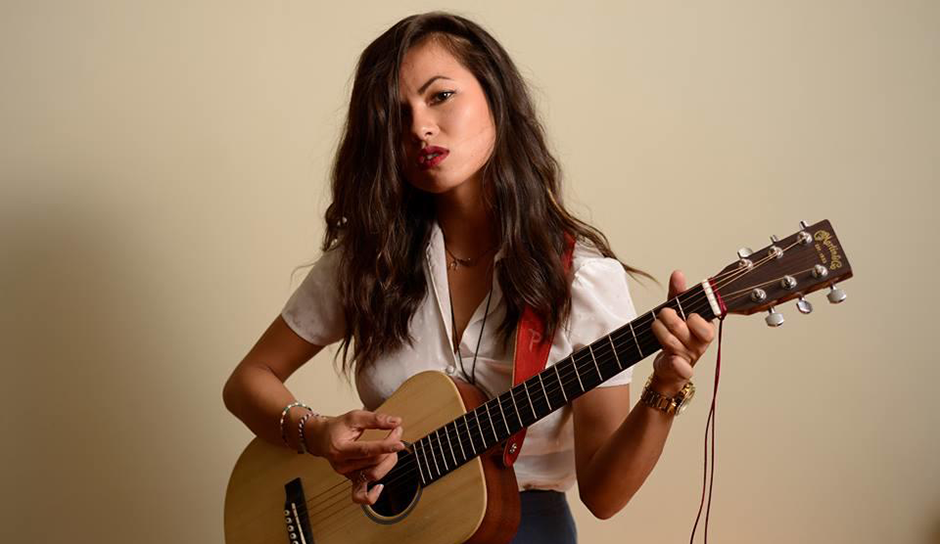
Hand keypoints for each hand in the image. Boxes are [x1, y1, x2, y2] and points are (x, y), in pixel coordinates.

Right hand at [306, 410, 404, 504]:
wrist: (321, 438)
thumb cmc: (336, 428)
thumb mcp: (354, 417)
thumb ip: (375, 419)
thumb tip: (395, 422)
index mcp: (339, 449)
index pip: (365, 450)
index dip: (385, 447)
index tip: (399, 443)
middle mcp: (342, 465)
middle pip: (373, 462)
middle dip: (389, 448)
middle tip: (396, 433)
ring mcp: (347, 474)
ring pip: (373, 475)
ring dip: (388, 462)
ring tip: (391, 449)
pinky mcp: (351, 479)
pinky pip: (360, 495)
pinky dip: (372, 496)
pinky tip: (380, 487)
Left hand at [650, 270, 715, 395]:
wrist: (670, 366)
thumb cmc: (677, 336)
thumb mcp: (678, 312)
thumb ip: (678, 293)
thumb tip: (678, 274)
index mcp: (704, 329)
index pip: (706, 326)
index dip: (694, 320)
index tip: (687, 314)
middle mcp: (699, 344)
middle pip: (684, 331)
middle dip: (669, 319)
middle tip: (663, 314)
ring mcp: (690, 357)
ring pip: (674, 344)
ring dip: (660, 332)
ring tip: (655, 325)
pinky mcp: (681, 370)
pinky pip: (683, 369)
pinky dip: (677, 364)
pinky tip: (672, 359)